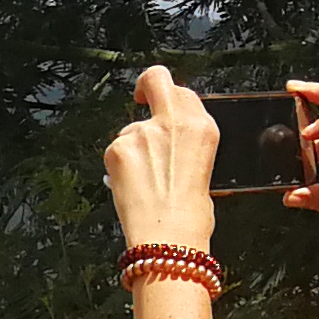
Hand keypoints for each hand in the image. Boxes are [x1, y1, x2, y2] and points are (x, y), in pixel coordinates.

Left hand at [103, 67, 218, 253]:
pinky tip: (130, 186)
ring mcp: (143, 133)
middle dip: (146, 86)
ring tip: (143, 180)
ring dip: (133, 146)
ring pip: (130, 127)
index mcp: (202, 129)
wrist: (168, 239)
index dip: (169, 94)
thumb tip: (170, 142)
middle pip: (156, 80)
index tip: (161, 100)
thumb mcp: (203, 170)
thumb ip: (186, 145)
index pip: (183, 92)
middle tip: (140, 98)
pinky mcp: (117, 148)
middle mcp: (173, 123)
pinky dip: (118, 165)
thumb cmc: (190, 216)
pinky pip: (115, 149)